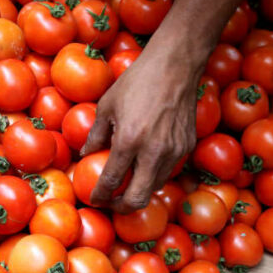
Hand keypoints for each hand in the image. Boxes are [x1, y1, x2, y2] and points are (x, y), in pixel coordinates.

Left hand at [81, 29, 203, 213]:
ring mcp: (174, 151)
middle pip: (138, 198)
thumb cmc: (137, 81)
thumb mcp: (107, 105)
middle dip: (121, 207)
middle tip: (111, 202)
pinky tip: (144, 163)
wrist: (175, 66)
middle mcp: (153, 152)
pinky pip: (168, 170)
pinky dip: (154, 173)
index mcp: (129, 140)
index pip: (111, 181)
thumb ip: (96, 134)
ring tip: (127, 184)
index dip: (100, 196)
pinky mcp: (187, 146)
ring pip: (155, 186)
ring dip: (139, 190)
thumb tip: (85, 154)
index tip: (94, 199)